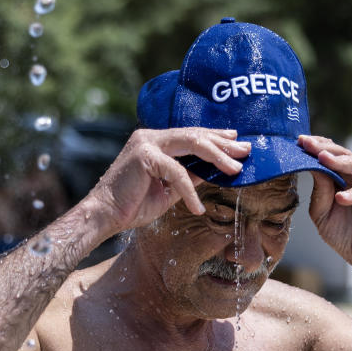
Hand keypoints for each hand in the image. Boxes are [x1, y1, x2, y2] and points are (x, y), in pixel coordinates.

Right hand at [88, 128, 249, 235]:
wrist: (104, 216)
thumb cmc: (133, 205)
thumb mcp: (169, 189)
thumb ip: (189, 176)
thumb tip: (213, 171)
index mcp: (155, 141)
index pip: (191, 135)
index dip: (216, 138)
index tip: (237, 142)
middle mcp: (150, 136)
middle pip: (195, 134)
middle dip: (224, 144)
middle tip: (246, 151)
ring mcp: (146, 143)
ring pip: (191, 144)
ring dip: (217, 157)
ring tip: (235, 170)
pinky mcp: (143, 156)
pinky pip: (177, 172)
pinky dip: (190, 191)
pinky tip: (198, 207)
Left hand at [300, 135, 351, 287]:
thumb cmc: (344, 234)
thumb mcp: (321, 212)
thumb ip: (319, 191)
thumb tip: (313, 167)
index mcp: (341, 175)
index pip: (329, 154)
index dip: (314, 147)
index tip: (297, 142)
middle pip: (342, 154)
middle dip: (323, 148)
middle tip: (307, 143)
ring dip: (339, 161)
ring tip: (322, 159)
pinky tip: (341, 198)